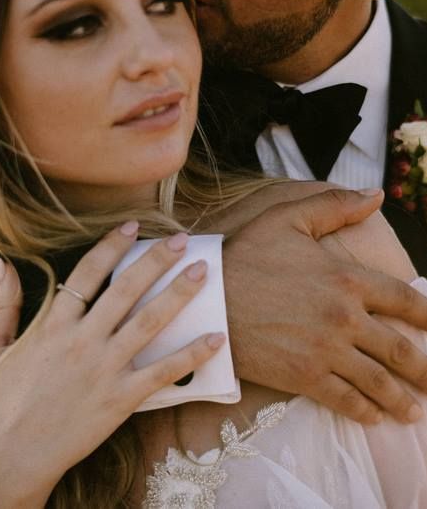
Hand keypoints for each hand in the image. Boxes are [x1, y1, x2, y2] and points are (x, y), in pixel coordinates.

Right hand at [0, 224, 224, 507]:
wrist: (15, 452)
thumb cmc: (3, 398)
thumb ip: (3, 304)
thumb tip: (3, 263)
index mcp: (53, 324)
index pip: (88, 272)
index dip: (112, 245)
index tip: (133, 226)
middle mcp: (83, 341)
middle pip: (126, 289)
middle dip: (156, 260)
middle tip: (181, 238)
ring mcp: (104, 369)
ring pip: (149, 323)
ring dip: (178, 294)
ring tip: (202, 271)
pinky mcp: (121, 398)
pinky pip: (162, 373)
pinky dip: (191, 355)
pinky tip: (216, 338)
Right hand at [224, 188, 426, 424]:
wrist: (205, 297)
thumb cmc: (244, 255)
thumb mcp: (286, 218)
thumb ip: (333, 205)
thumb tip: (375, 194)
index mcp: (347, 279)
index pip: (406, 301)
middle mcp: (345, 318)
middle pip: (401, 350)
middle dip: (424, 371)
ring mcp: (326, 351)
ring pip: (378, 382)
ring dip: (401, 399)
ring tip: (412, 410)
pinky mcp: (304, 376)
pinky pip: (345, 400)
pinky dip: (364, 411)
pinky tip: (372, 416)